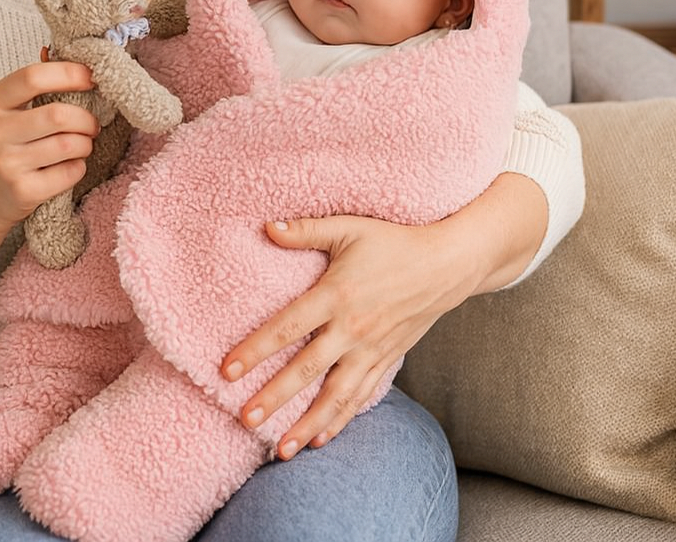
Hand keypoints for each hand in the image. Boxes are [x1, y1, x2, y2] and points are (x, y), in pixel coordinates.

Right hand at [0, 60, 98, 287]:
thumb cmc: (6, 142)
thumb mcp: (8, 110)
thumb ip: (36, 86)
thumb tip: (83, 62)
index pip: (33, 77)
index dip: (70, 74)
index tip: (91, 78)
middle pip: (58, 115)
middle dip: (86, 118)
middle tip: (92, 124)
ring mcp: (6, 164)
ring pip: (69, 145)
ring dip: (86, 143)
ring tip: (82, 144)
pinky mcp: (22, 192)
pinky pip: (70, 172)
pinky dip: (79, 167)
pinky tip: (69, 166)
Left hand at [220, 214, 478, 460]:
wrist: (448, 264)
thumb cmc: (394, 241)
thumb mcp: (349, 228)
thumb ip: (306, 230)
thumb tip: (266, 226)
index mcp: (336, 295)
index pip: (288, 327)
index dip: (256, 349)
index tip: (227, 370)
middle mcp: (353, 329)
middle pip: (307, 369)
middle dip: (275, 397)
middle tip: (244, 419)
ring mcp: (372, 350)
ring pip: (335, 395)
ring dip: (306, 424)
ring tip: (279, 450)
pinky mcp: (388, 360)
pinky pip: (362, 397)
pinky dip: (341, 420)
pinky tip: (320, 439)